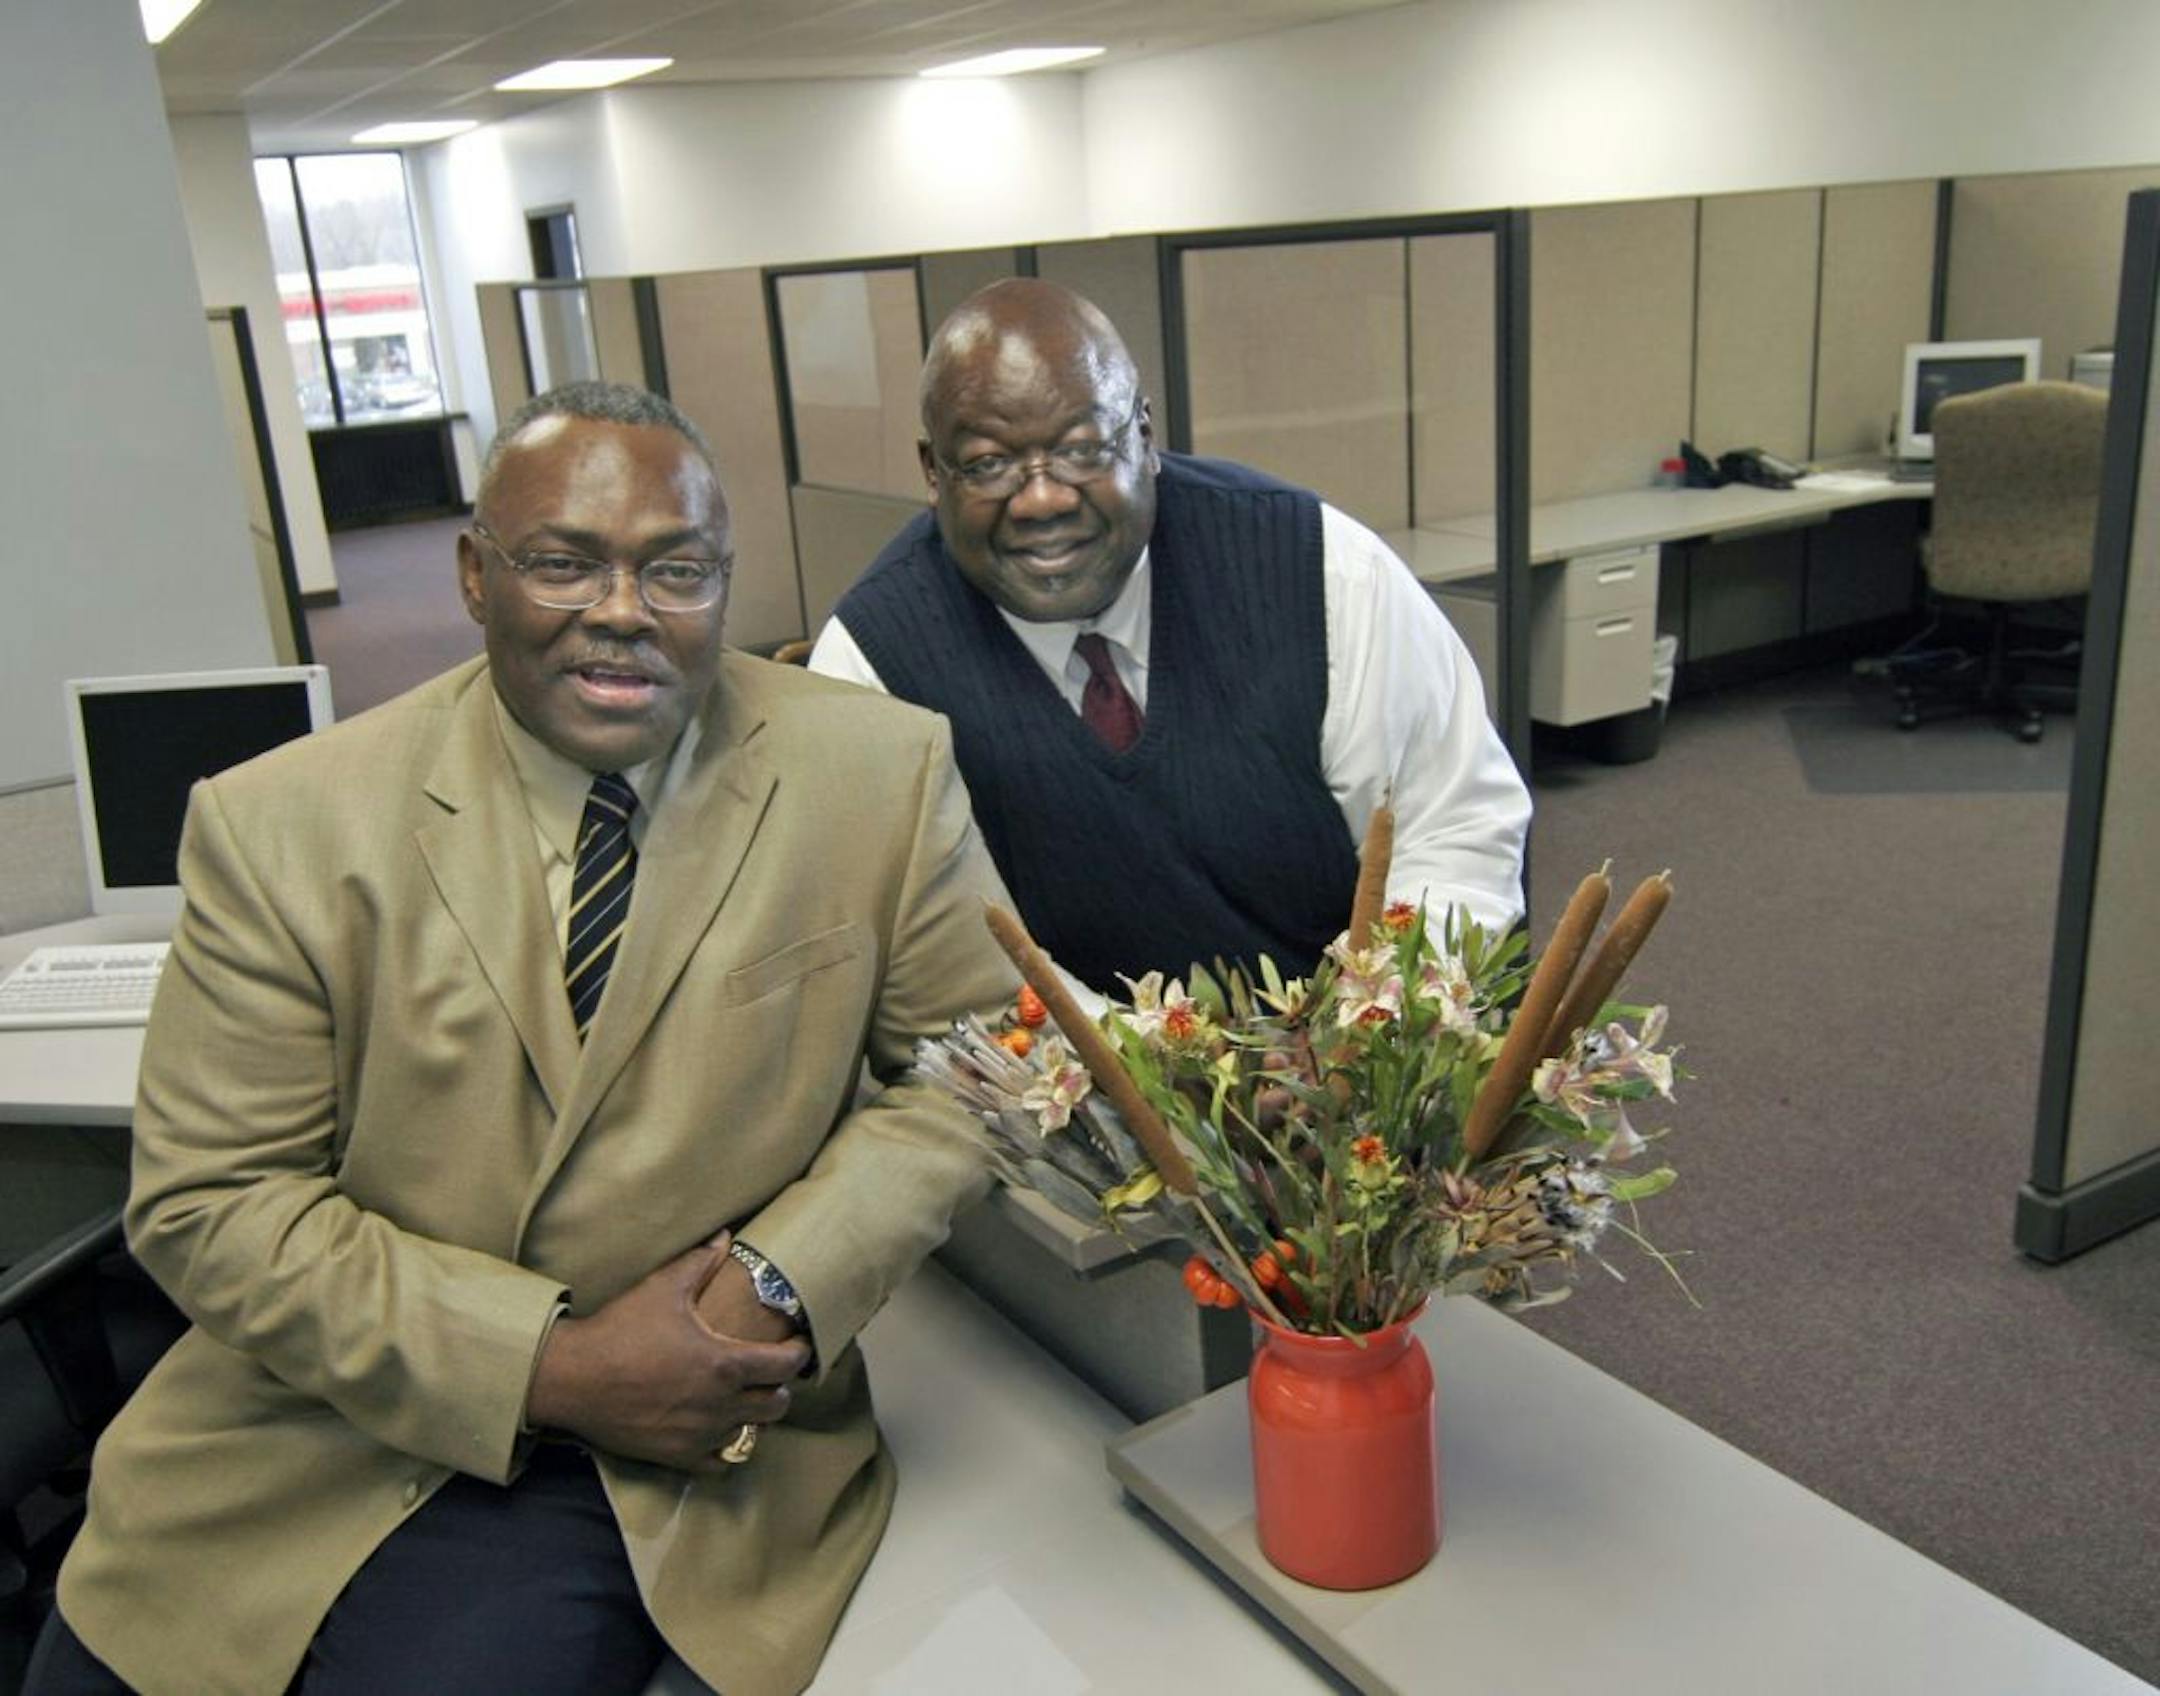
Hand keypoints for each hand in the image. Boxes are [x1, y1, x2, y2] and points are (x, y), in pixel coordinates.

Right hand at [525, 1238, 811, 1471]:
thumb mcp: (662, 1288)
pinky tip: (719, 1428)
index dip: (799, 1354)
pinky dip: (727, 1446)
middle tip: (771, 1371)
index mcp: (724, 1363)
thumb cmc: (619, 1331)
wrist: (571, 1379)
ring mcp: (699, 1435)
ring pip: (751, 1434)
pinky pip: (721, 1462)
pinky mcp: (676, 1456)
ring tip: (746, 1398)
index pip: (785, 1366)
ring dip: (755, 1416)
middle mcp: (719, 1405)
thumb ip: (700, 1263)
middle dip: (780, 1387)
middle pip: (776, 1405)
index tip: (798, 1345)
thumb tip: (725, 1237)